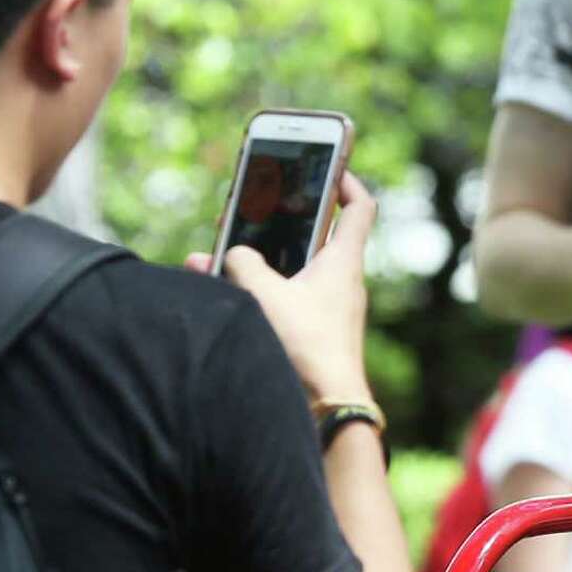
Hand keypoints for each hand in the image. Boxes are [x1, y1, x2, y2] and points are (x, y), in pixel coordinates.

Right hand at [187, 171, 376, 403]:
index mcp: (342, 262)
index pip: (359, 207)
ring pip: (289, 268)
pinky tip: (216, 289)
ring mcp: (326, 308)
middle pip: (312, 235)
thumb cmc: (306, 348)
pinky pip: (282, 297)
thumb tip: (230, 256)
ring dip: (255, 258)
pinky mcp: (311, 332)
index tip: (329, 163)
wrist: (327, 409)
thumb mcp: (265, 294)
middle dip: (278, 219)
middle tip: (248, 206)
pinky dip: (254, 290)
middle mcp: (339, 281)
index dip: (346, 180)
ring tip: (212, 249)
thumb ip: (242, 264)